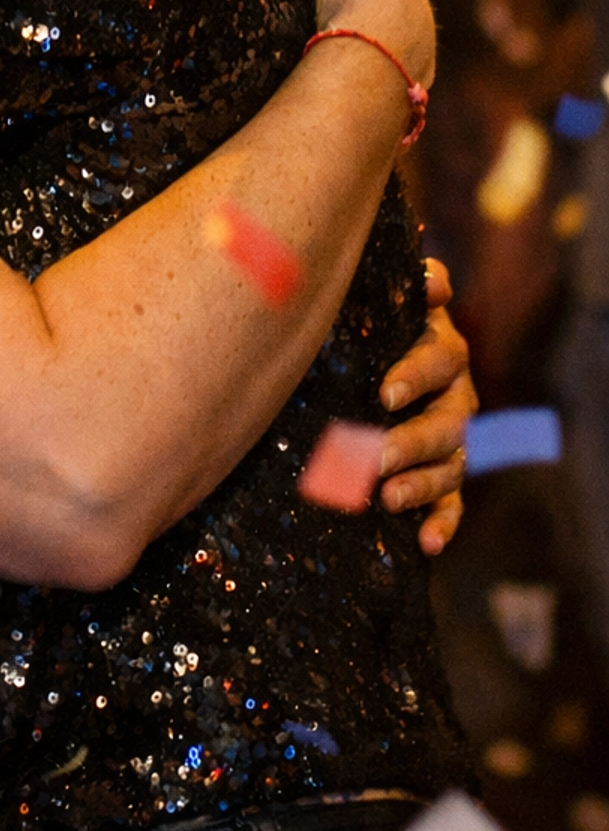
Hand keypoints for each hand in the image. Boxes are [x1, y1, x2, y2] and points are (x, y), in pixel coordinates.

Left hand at [376, 265, 474, 554]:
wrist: (374, 354)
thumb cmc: (377, 321)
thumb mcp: (388, 298)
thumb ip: (415, 286)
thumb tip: (434, 285)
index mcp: (444, 350)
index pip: (441, 360)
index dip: (416, 376)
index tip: (384, 394)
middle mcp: (456, 397)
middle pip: (447, 423)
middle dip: (412, 442)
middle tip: (374, 458)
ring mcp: (452, 440)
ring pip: (450, 467)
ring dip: (422, 485)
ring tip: (388, 498)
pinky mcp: (442, 477)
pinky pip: (452, 504)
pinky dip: (442, 524)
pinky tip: (427, 544)